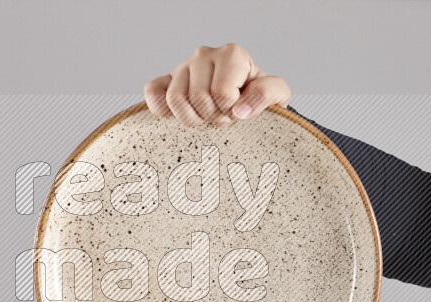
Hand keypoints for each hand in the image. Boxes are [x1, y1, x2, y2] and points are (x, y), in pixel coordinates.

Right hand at [144, 43, 290, 127]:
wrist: (245, 101)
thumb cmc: (259, 97)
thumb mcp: (277, 94)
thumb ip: (266, 95)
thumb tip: (239, 110)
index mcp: (232, 54)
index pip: (222, 93)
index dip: (230, 111)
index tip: (238, 112)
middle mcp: (204, 54)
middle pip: (198, 98)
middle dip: (212, 117)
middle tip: (222, 118)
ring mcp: (183, 67)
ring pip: (174, 99)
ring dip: (191, 118)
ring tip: (206, 117)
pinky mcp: (167, 80)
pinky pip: (153, 91)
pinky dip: (162, 109)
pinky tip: (181, 115)